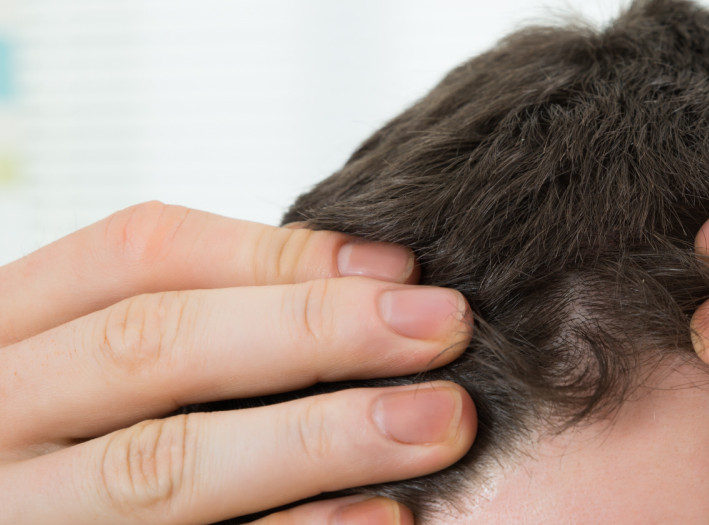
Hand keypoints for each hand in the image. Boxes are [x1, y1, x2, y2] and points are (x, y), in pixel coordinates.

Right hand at [0, 202, 475, 523]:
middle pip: (151, 345)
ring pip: (163, 465)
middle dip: (312, 330)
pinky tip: (382, 517)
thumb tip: (377, 285)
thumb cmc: (101, 438)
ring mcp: (26, 513)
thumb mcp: (106, 370)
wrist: (40, 523)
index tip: (400, 267)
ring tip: (441, 421)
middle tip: (444, 328)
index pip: (137, 254)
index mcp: (13, 332)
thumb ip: (200, 328)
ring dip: (319, 437)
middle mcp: (0, 414)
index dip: (276, 254)